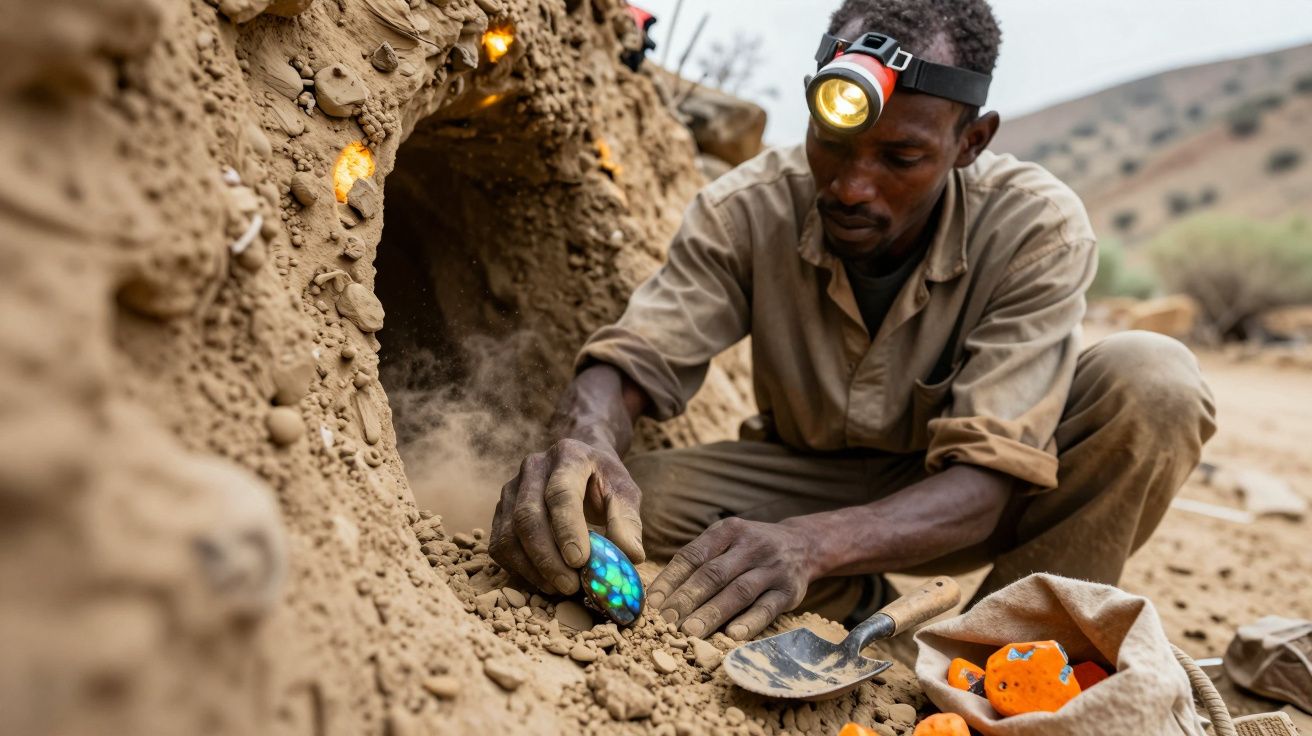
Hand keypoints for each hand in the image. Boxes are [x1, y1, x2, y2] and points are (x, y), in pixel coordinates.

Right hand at [489, 438, 644, 595]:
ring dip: (532, 567)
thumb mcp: (624, 492)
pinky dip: (519, 569)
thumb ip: (627, 520)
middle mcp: (533, 468)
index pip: (561, 492)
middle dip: (548, 557)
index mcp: (568, 456)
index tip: (581, 561)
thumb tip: (631, 555)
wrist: (580, 463)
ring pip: (508, 534)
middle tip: (570, 585)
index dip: (568, 529)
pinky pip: (500, 545)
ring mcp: (511, 488)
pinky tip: (543, 581)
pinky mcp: (501, 510)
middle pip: (528, 515)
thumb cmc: (604, 481)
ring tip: (559, 588)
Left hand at [647, 517, 813, 640]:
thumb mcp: (727, 540)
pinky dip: (749, 623)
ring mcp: (772, 568)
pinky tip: (731, 636)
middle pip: (714, 574)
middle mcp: (751, 546)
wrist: (804, 544)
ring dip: (712, 613)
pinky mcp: (789, 591)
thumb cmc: (750, 548)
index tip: (653, 602)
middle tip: (666, 621)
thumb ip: (699, 560)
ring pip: (738, 592)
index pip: (694, 555)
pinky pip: (767, 608)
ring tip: (689, 632)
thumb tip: (660, 594)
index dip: (672, 579)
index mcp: (729, 531)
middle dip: (687, 599)